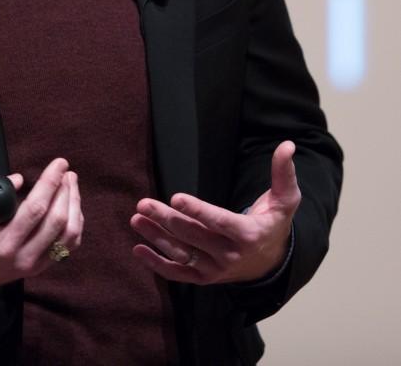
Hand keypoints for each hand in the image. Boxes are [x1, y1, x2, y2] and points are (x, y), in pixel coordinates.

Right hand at [0, 157, 82, 298]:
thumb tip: (19, 180)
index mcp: (3, 244)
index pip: (36, 209)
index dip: (51, 183)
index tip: (60, 162)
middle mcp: (24, 258)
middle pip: (58, 221)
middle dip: (66, 191)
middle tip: (66, 170)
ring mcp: (35, 266)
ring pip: (69, 235)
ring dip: (74, 205)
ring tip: (70, 183)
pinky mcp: (40, 267)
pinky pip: (68, 246)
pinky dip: (75, 223)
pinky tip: (71, 205)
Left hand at [130, 141, 300, 284]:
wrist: (271, 262)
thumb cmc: (273, 223)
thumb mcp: (285, 200)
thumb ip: (284, 173)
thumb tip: (288, 145)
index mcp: (248, 234)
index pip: (219, 222)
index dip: (198, 211)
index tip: (176, 198)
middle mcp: (230, 255)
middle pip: (194, 237)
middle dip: (167, 220)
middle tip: (144, 204)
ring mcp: (216, 269)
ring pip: (182, 254)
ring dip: (157, 237)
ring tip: (136, 219)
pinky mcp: (205, 278)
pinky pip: (179, 273)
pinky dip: (158, 264)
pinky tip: (138, 249)